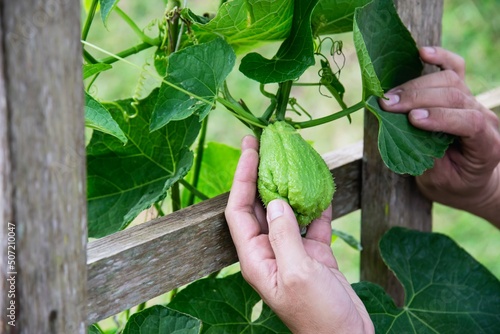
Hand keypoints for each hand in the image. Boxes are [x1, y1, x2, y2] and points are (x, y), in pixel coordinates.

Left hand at [225, 136, 373, 333]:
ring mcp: (293, 249)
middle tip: (269, 142)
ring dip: (290, 183)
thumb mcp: (298, 273)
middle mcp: (270, 249)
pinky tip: (322, 183)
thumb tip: (275, 199)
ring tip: (294, 155)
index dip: (241, 177)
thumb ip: (284, 235)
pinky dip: (317, 202)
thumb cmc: (318, 315)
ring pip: (286, 208)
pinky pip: (312, 219)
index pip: (239, 209)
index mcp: (256, 257)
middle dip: (262, 173)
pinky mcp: (314, 251)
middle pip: (260, 204)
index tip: (249, 148)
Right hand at [379, 46, 499, 226]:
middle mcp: (485, 117)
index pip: (470, 122)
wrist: (468, 179)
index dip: (441, 118)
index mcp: (487, 145)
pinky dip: (439, 58)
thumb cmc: (453, 184)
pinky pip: (455, 68)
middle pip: (457, 95)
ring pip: (451, 80)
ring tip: (389, 96)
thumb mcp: (440, 183)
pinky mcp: (462, 92)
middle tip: (387, 104)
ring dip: (417, 85)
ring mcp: (474, 101)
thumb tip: (401, 132)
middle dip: (419, 98)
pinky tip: (421, 53)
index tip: (412, 120)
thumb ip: (426, 158)